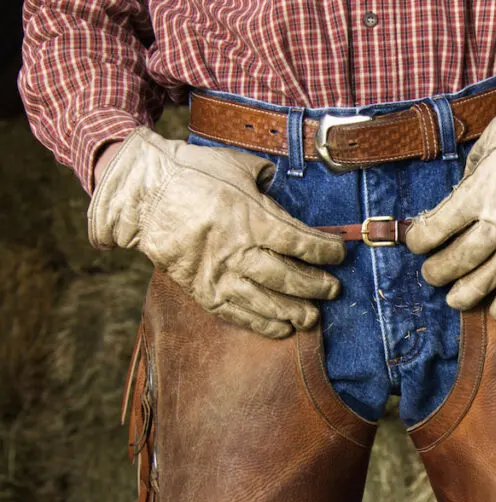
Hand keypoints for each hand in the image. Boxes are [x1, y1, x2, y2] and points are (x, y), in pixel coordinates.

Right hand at [90, 127, 346, 337]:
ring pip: (266, 302)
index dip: (325, 251)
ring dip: (295, 312)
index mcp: (251, 217)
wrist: (142, 194)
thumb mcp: (237, 165)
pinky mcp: (202, 290)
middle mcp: (238, 250)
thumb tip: (281, 186)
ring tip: (313, 317)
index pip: (300, 242)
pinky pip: (238, 314)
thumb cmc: (192, 173)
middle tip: (333, 290)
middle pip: (288, 277)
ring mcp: (219, 274)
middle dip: (317, 286)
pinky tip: (282, 328)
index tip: (339, 254)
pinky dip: (262, 324)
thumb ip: (266, 180)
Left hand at [406, 79, 495, 320]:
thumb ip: (473, 167)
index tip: (416, 244)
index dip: (420, 240)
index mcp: (478, 192)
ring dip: (467, 293)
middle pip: (459, 258)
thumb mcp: (492, 139)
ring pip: (489, 277)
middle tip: (431, 275)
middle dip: (438, 272)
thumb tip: (462, 186)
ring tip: (454, 300)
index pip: (437, 227)